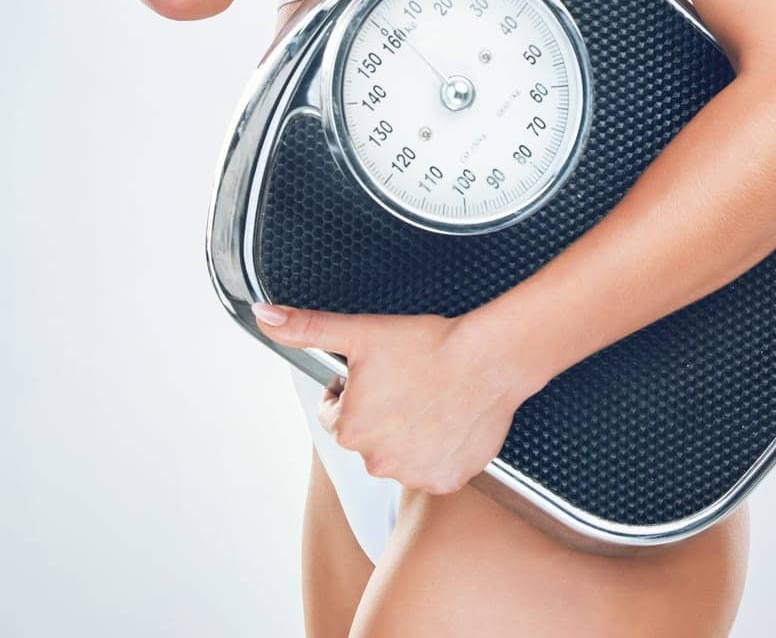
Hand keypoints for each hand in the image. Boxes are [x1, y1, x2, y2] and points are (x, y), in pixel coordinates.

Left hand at [251, 304, 531, 493]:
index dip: (354, 391)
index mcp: (350, 429)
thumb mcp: (361, 332)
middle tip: (409, 383)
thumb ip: (308, 328)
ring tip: (431, 399)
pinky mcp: (447, 481)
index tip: (380, 374)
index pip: (338, 415)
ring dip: (409, 433)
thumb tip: (264, 316)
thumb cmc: (429, 345)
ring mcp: (414, 475)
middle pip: (369, 437)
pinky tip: (449, 421)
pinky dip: (439, 450)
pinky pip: (434, 468)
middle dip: (382, 413)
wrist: (489, 359)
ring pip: (401, 455)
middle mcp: (377, 461)